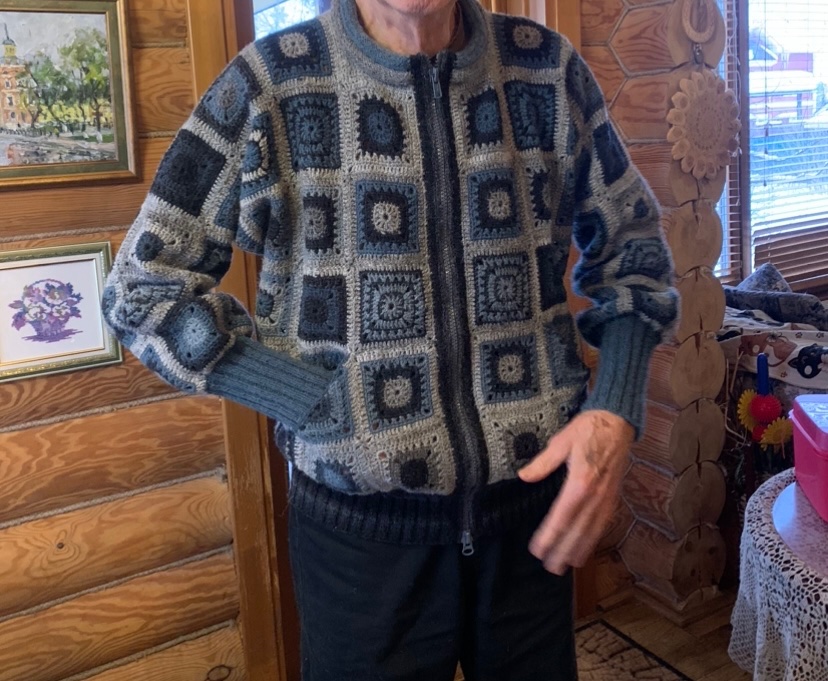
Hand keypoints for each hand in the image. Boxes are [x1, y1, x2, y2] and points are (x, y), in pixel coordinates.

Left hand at [518, 410, 633, 574]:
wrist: (617, 422)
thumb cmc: (588, 429)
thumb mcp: (561, 441)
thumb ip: (543, 462)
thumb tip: (524, 476)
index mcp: (580, 482)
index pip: (561, 517)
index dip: (549, 536)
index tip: (537, 550)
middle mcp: (595, 495)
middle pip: (578, 530)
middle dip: (563, 550)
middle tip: (551, 567)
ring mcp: (607, 497)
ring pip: (593, 530)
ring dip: (579, 549)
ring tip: (567, 565)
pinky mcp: (614, 496)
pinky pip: (604, 523)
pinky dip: (594, 538)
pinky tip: (587, 547)